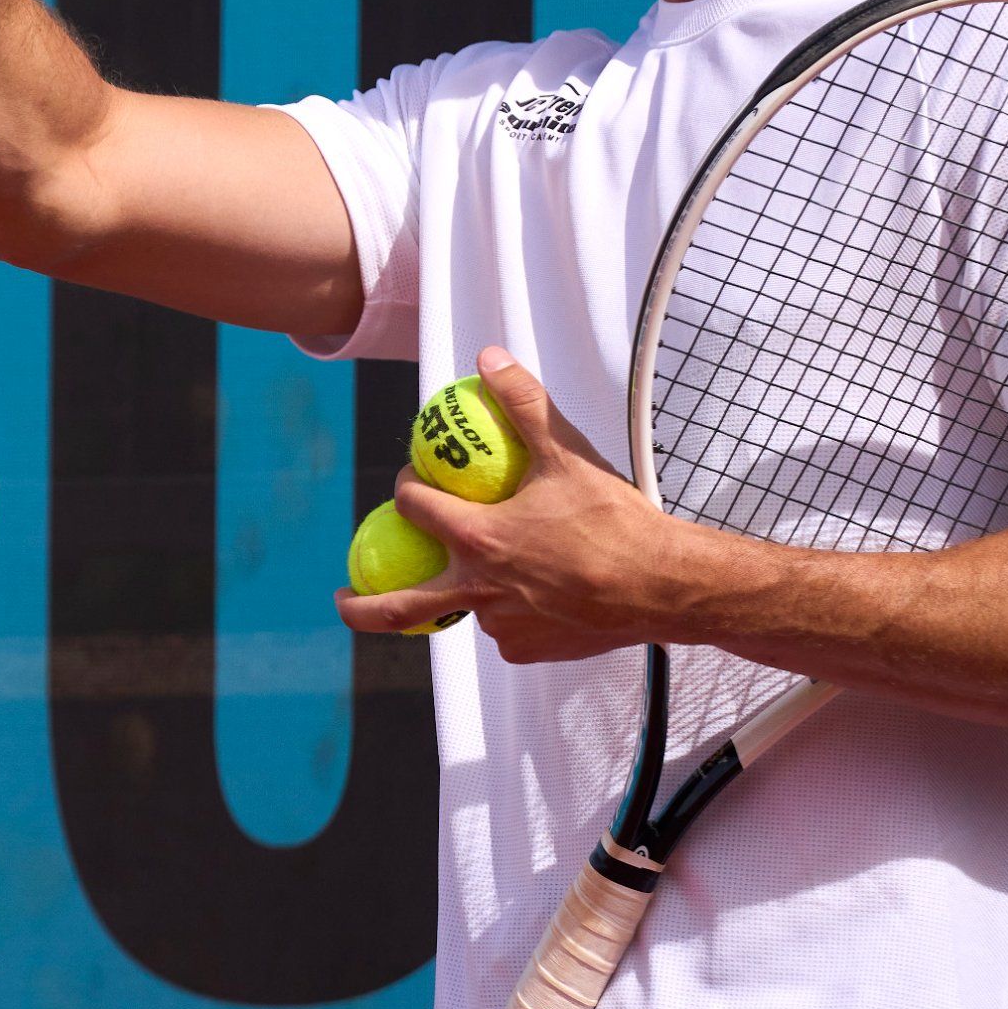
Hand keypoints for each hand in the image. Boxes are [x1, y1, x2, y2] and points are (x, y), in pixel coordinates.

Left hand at [335, 348, 725, 662]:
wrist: (665, 586)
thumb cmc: (617, 523)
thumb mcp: (568, 454)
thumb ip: (524, 404)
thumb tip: (490, 359)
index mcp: (478, 540)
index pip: (414, 509)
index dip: (407, 488)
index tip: (412, 483)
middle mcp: (478, 590)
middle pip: (396, 606)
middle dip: (360, 606)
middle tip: (343, 596)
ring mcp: (500, 626)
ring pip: (463, 609)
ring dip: (461, 592)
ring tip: (480, 572)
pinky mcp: (526, 649)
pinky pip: (503, 629)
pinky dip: (506, 611)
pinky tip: (529, 593)